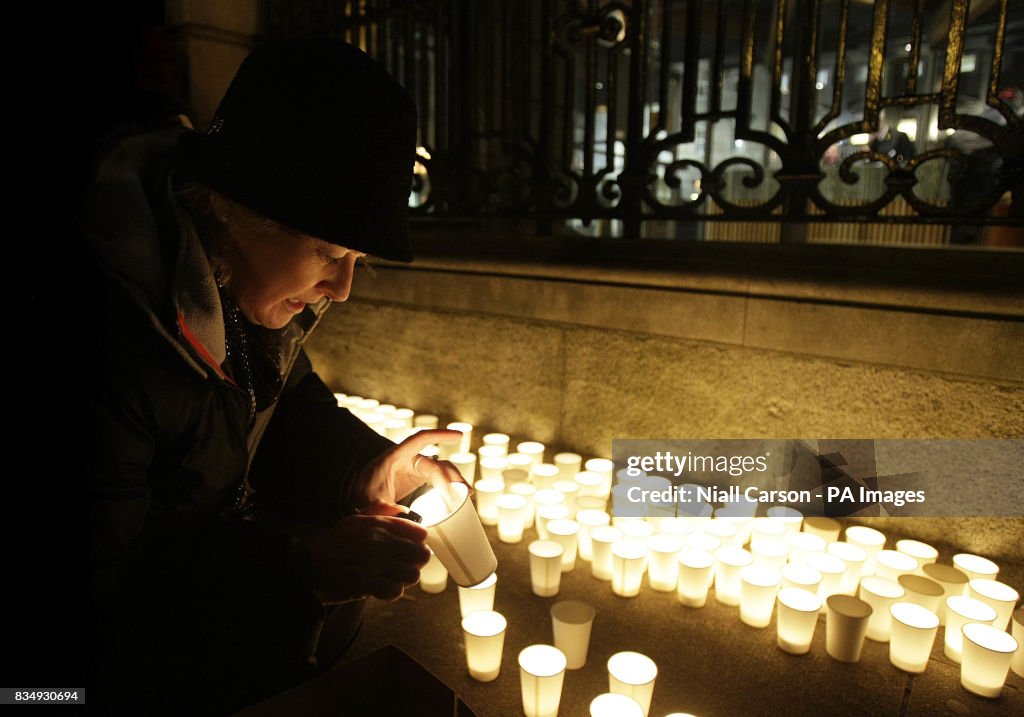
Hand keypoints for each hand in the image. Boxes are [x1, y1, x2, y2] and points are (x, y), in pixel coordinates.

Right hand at [309, 512, 429, 603]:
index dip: (418, 543)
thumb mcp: (355, 520)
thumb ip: (380, 512)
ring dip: (402, 580)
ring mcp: (372, 561)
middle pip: (422, 554)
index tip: (410, 549)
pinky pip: (395, 590)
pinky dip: (390, 592)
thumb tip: (404, 510)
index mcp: (378, 523)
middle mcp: (378, 540)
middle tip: (402, 566)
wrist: (309, 568)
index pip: (420, 532)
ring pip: (412, 575)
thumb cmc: (335, 545)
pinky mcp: (366, 582)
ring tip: (389, 578)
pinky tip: (380, 588)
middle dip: (414, 563)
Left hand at [351, 429, 468, 511]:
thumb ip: (383, 507)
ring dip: (455, 481)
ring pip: (441, 470)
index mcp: (396, 457)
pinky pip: (438, 480)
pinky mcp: (418, 480)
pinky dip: (450, 487)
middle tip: (461, 493)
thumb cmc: (363, 494)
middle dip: (451, 476)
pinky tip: (459, 497)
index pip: (420, 439)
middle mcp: (408, 460)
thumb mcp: (369, 501)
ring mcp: (415, 469)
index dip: (439, 435)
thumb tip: (405, 514)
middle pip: (436, 463)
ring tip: (466, 495)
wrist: (360, 499)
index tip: (458, 436)